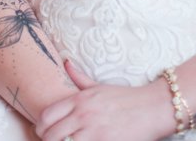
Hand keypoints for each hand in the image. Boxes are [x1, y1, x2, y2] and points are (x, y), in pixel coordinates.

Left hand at [34, 61, 169, 140]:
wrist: (154, 108)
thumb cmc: (127, 98)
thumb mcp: (98, 86)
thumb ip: (78, 77)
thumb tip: (65, 62)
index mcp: (79, 100)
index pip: (47, 115)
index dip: (41, 127)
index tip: (43, 131)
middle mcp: (83, 115)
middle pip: (51, 134)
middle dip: (48, 140)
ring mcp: (94, 131)